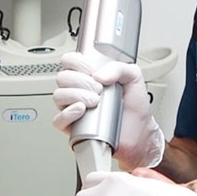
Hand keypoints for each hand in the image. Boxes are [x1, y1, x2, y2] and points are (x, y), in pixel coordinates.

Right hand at [52, 52, 164, 169]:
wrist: (138, 134)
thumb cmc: (134, 108)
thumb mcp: (134, 78)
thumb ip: (119, 67)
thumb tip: (98, 74)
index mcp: (88, 76)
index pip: (69, 61)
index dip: (77, 62)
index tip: (92, 70)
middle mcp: (77, 90)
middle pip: (62, 77)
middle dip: (81, 81)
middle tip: (99, 89)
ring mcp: (73, 108)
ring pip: (58, 96)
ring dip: (76, 95)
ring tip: (95, 102)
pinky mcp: (72, 127)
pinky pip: (58, 120)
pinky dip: (67, 114)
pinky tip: (82, 110)